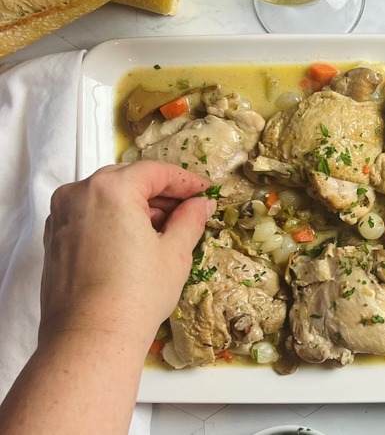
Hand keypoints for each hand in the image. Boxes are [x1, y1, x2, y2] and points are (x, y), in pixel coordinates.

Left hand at [40, 161, 215, 344]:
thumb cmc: (135, 295)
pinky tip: (137, 242)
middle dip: (162, 194)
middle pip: (129, 180)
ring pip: (108, 198)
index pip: (155, 171)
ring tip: (167, 230)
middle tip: (190, 210)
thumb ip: (190, 219)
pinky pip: (90, 216)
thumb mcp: (175, 253)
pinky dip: (115, 221)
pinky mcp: (55, 239)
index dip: (185, 181)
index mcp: (110, 189)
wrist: (91, 337)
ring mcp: (61, 217)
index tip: (205, 191)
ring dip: (138, 207)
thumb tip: (201, 205)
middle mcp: (79, 194)